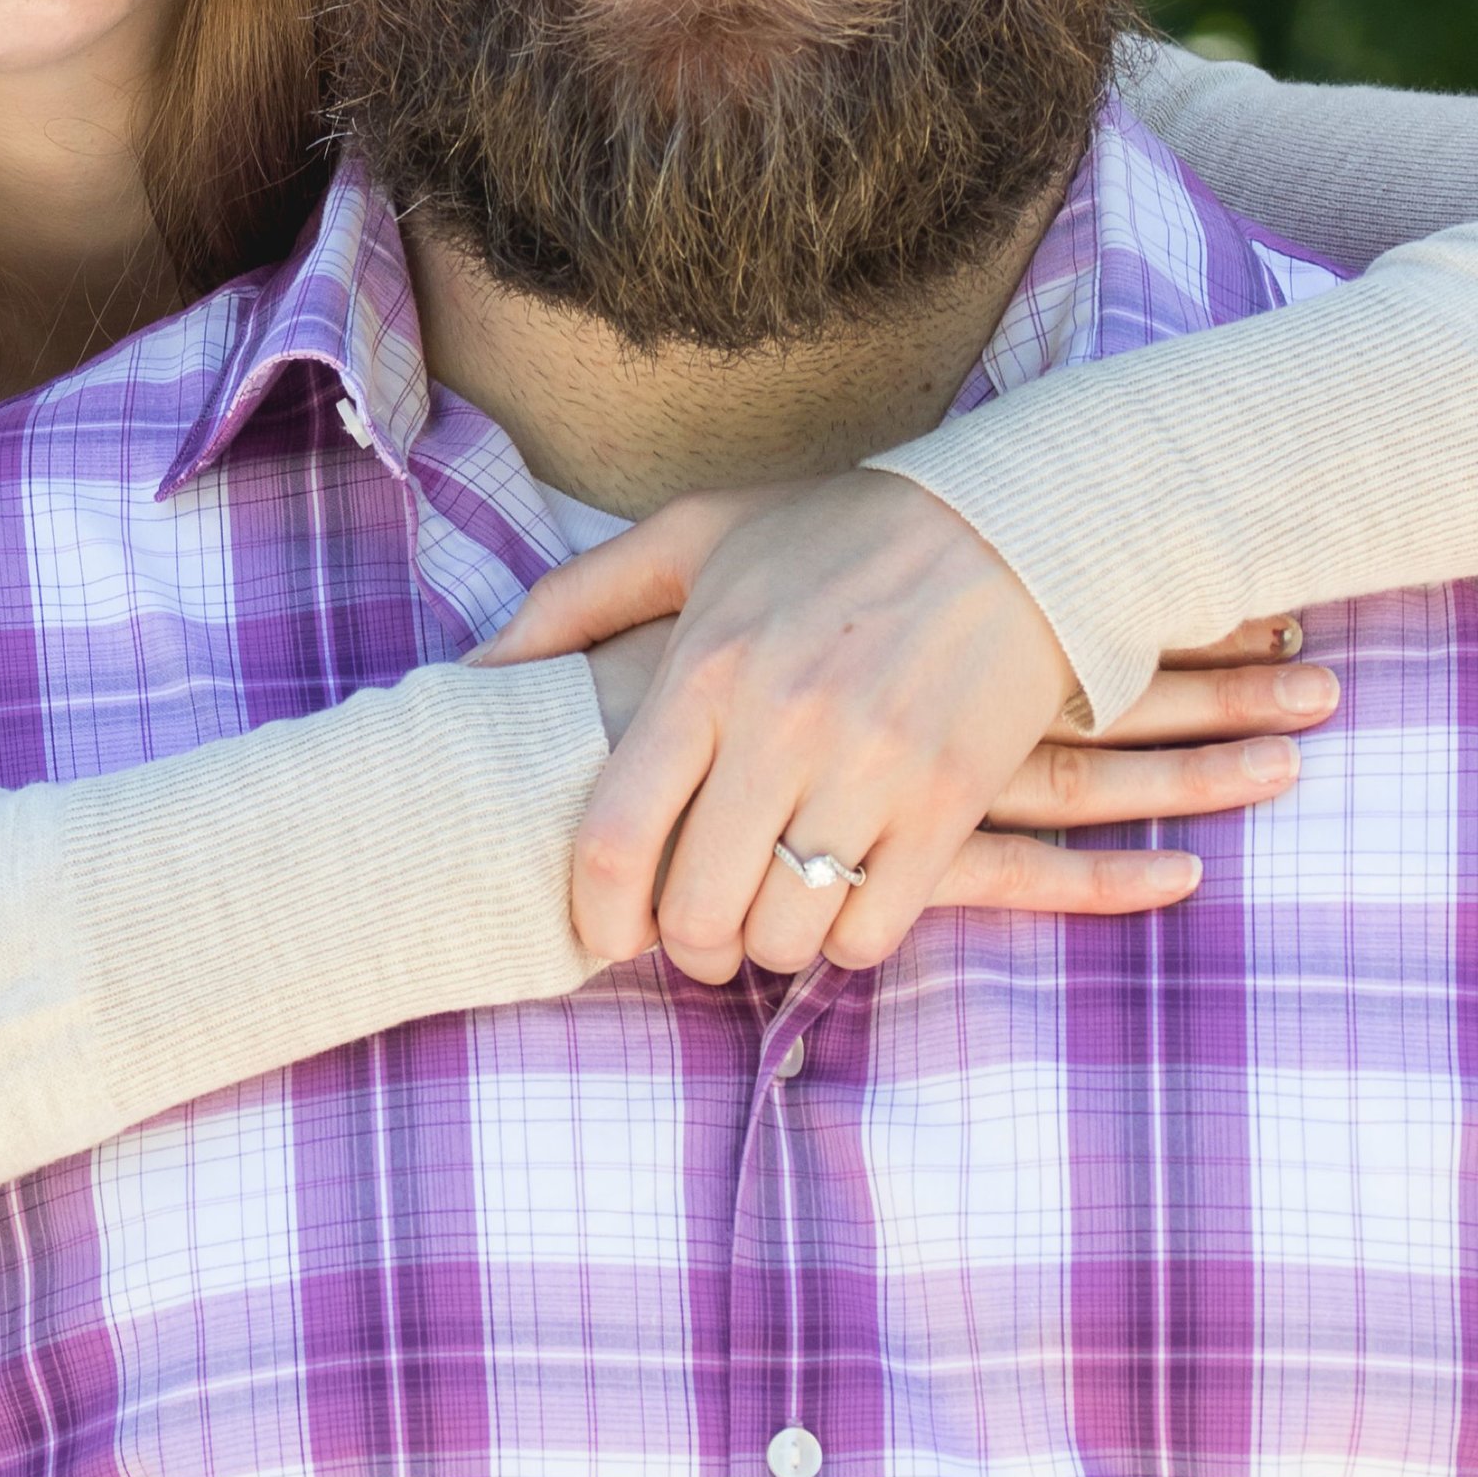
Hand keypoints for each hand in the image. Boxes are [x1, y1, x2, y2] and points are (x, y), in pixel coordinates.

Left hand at [491, 470, 1338, 981]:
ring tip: (773, 909)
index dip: (597, 915)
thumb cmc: (835, 534)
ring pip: (786, 934)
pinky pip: (873, 931)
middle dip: (688, 946)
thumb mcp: (694, 534)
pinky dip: (848, 937)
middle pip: (700, 910)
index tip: (605, 934)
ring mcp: (870, 770)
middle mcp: (782, 725)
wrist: (1006, 530)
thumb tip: (471, 672)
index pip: (617, 836)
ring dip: (770, 943)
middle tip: (699, 931)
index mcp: (708, 665)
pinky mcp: (946, 807)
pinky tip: (845, 896)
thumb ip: (575, 600)